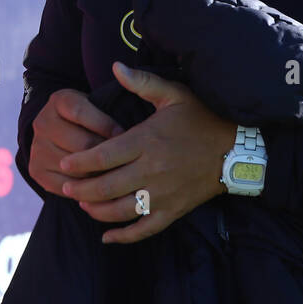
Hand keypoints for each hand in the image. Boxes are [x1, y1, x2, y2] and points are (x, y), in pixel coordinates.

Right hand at [28, 87, 122, 197]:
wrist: (59, 132)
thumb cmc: (88, 119)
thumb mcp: (96, 105)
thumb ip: (108, 112)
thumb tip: (124, 136)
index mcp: (59, 100)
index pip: (82, 112)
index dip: (106, 125)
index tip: (124, 136)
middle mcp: (43, 123)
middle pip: (82, 144)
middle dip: (106, 154)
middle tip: (124, 161)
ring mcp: (37, 148)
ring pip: (76, 168)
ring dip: (98, 174)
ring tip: (115, 174)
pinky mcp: (36, 171)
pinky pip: (64, 186)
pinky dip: (84, 189)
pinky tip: (98, 185)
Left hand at [59, 62, 234, 243]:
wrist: (238, 148)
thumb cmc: (203, 117)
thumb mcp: (174, 94)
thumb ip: (142, 82)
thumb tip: (116, 66)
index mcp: (146, 141)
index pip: (102, 157)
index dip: (79, 163)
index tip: (64, 164)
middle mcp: (150, 171)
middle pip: (104, 187)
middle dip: (80, 190)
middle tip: (65, 188)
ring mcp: (161, 194)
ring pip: (119, 211)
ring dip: (95, 210)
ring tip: (82, 205)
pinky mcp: (173, 211)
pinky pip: (143, 229)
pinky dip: (123, 237)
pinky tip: (107, 237)